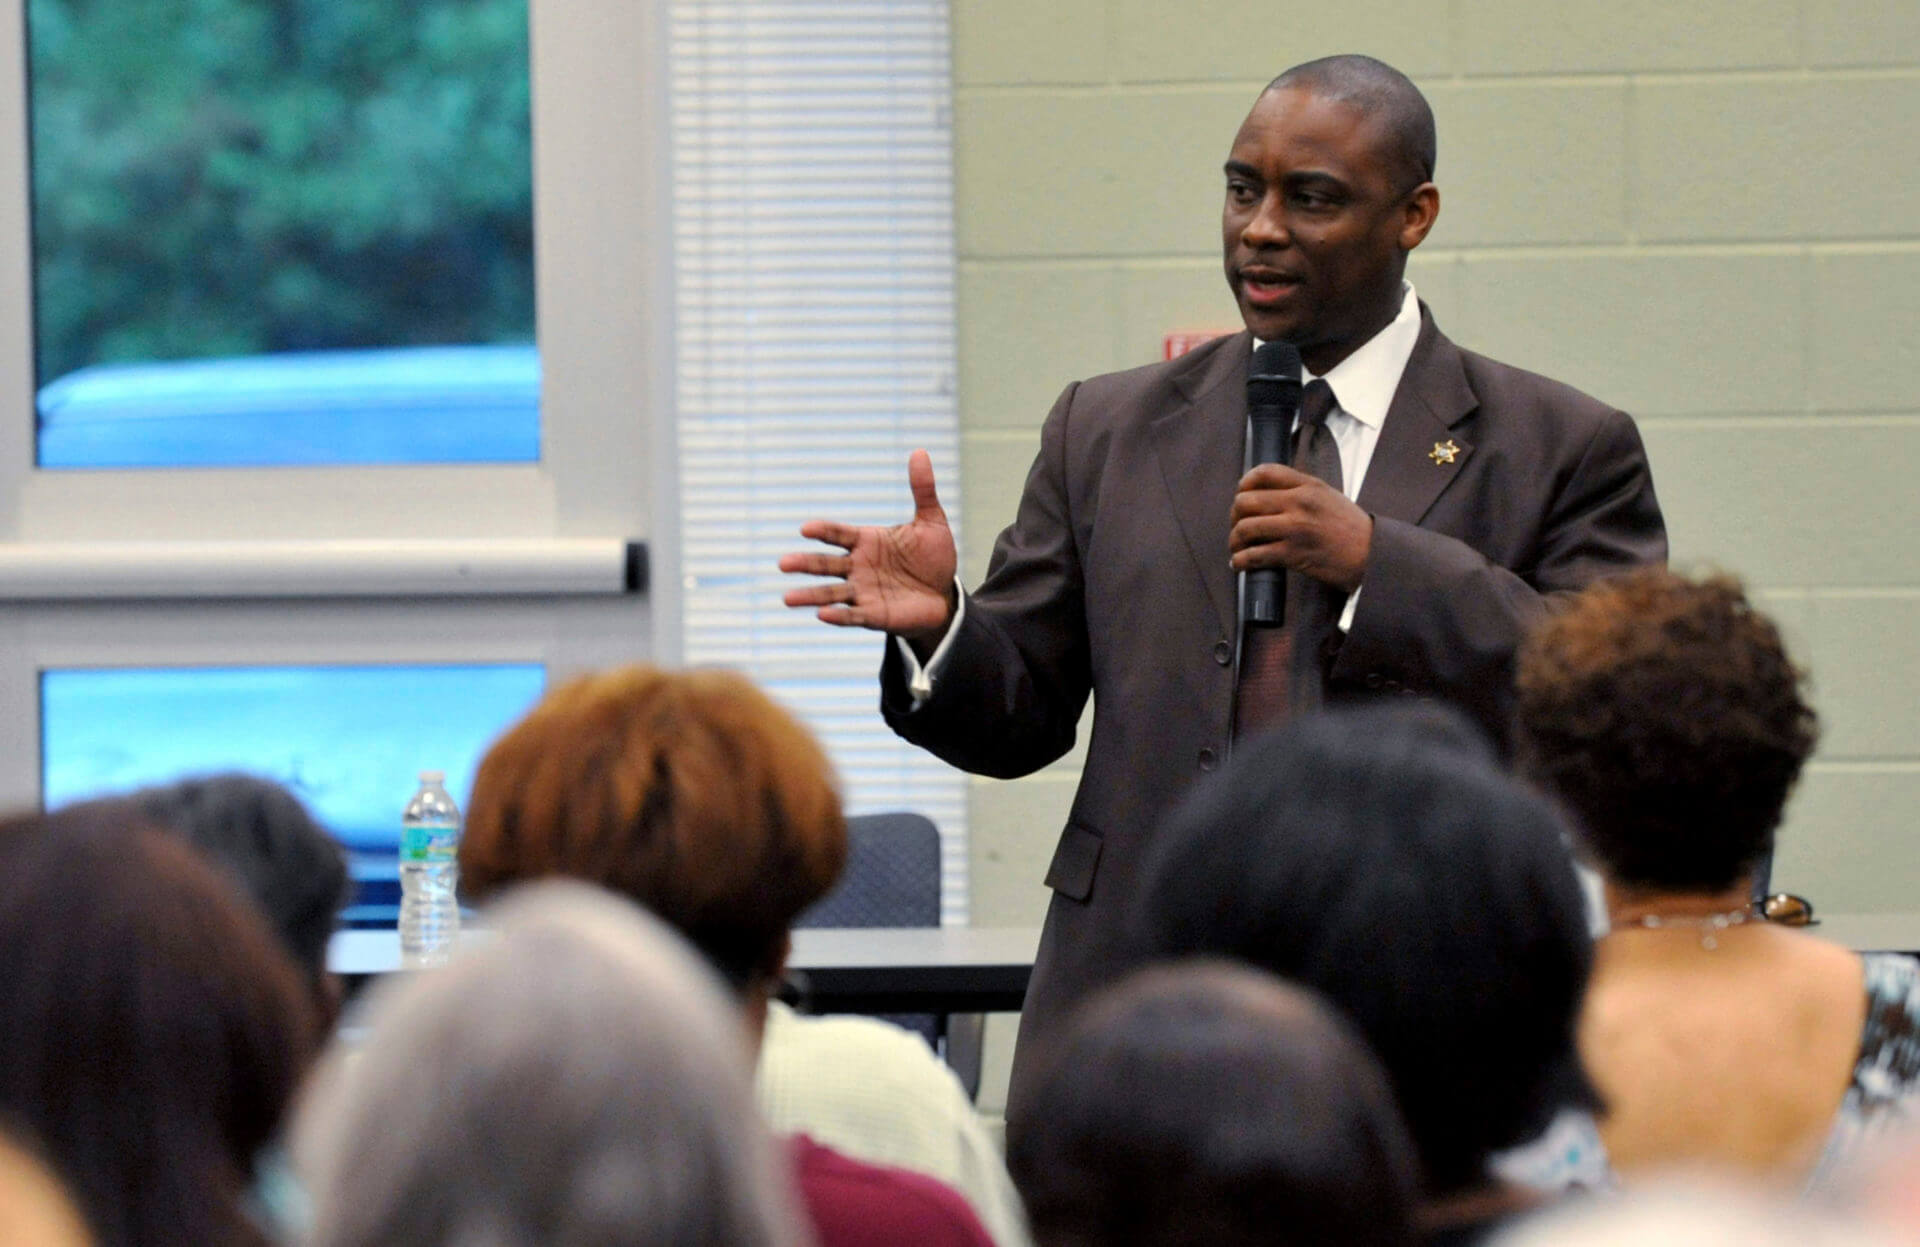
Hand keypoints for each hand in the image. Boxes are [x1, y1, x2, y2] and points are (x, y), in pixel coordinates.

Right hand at [779, 449, 958, 645]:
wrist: (944, 594)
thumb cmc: (933, 556)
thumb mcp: (931, 521)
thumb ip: (922, 490)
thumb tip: (919, 452)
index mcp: (866, 541)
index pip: (838, 534)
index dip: (823, 531)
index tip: (806, 529)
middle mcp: (858, 566)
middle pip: (825, 564)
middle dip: (805, 564)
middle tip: (783, 564)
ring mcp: (863, 592)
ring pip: (830, 593)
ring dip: (810, 596)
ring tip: (787, 598)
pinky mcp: (873, 615)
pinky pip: (852, 616)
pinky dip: (838, 616)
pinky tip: (823, 614)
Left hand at [1228, 464, 1371, 591]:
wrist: (1372, 556)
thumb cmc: (1351, 530)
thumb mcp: (1328, 497)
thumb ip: (1301, 491)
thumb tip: (1268, 495)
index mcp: (1308, 485)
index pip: (1264, 472)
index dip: (1245, 483)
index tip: (1241, 494)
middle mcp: (1299, 503)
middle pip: (1246, 501)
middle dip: (1235, 516)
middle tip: (1238, 527)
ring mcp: (1295, 528)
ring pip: (1246, 528)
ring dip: (1234, 540)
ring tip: (1237, 548)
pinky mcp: (1293, 554)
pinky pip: (1255, 555)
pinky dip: (1241, 561)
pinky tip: (1240, 564)